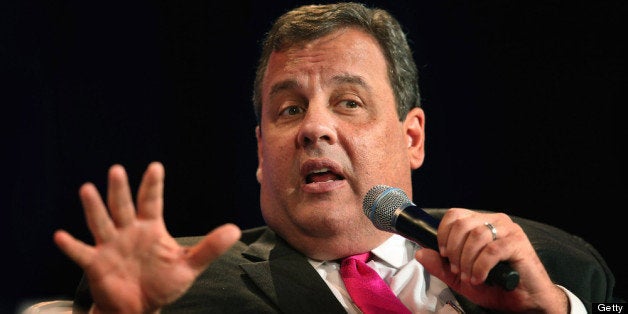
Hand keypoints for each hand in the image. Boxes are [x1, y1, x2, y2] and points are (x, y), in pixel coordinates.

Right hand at [54, 162, 240, 312]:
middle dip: (120, 190)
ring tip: (87, 189)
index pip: (151, 202)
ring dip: (94, 208)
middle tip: (116, 170)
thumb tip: (235, 230)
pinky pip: (81, 253)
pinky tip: (60, 235)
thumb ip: (210, 248)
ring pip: (101, 223)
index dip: (153, 185)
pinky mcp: (96, 264)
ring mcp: (110, 246)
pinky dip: (71, 246)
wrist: (139, 309)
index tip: (155, 167)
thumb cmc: (162, 283)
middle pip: (123, 207)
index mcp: (150, 228)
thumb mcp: (189, 266)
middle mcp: (128, 231)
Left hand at [414, 208, 567, 312]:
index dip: (443, 234)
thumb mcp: (460, 277)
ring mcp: (508, 230)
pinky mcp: (518, 243)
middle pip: (462, 225)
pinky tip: (480, 278)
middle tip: (456, 270)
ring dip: (466, 261)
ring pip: (476, 236)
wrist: (525, 301)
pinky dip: (480, 267)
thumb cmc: (496, 286)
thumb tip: (420, 253)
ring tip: (469, 277)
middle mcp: (495, 221)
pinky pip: (491, 250)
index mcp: (481, 223)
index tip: (443, 255)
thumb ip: (440, 266)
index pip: (454, 215)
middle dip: (454, 251)